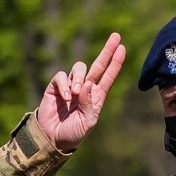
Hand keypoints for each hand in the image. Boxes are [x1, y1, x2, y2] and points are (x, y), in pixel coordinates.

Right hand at [35, 33, 126, 151]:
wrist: (52, 138)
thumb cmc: (73, 133)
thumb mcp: (87, 122)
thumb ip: (89, 104)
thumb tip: (88, 84)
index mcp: (96, 97)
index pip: (108, 77)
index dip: (115, 63)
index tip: (122, 48)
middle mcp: (85, 88)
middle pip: (98, 65)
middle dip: (107, 50)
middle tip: (116, 36)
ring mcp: (70, 85)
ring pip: (79, 68)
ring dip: (79, 78)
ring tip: (75, 93)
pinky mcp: (56, 86)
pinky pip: (61, 76)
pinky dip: (64, 85)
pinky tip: (65, 98)